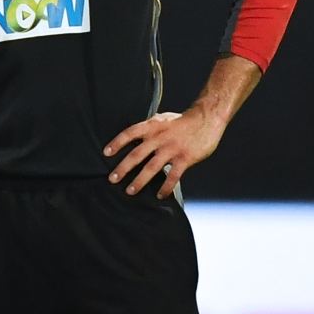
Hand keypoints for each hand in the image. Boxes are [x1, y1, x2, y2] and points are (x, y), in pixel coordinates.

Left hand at [103, 108, 225, 198]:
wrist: (206, 119)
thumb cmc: (183, 120)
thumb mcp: (162, 118)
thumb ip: (149, 127)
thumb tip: (136, 134)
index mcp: (152, 126)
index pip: (129, 133)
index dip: (117, 143)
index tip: (106, 153)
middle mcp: (159, 138)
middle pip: (136, 155)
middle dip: (123, 168)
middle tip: (112, 179)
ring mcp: (171, 149)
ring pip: (151, 168)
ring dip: (139, 181)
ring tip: (129, 191)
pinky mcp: (184, 159)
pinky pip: (173, 177)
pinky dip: (165, 187)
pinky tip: (159, 195)